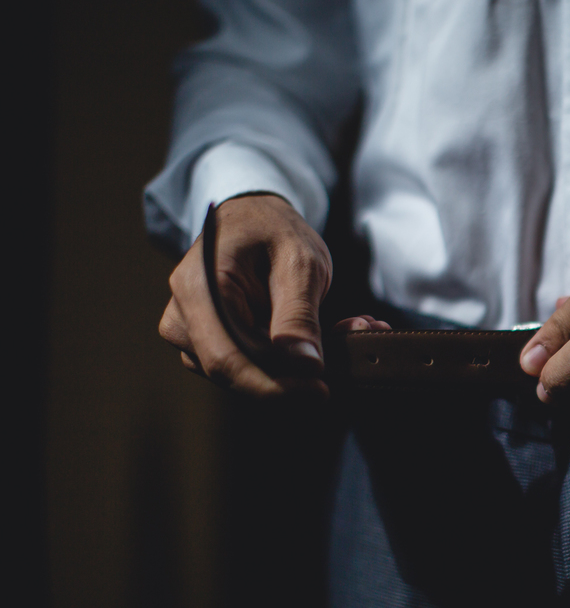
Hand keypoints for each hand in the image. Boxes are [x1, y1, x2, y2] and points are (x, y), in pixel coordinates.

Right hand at [158, 193, 332, 397]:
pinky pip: (248, 365)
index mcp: (198, 289)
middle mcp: (183, 316)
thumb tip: (306, 366)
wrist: (253, 217)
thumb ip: (299, 315)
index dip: (273, 386)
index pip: (226, 359)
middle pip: (236, 372)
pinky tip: (316, 338)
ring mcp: (191, 333)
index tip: (319, 389)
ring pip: (245, 374)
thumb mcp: (299, 263)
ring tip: (342, 330)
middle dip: (294, 373)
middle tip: (348, 346)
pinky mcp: (209, 342)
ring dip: (295, 365)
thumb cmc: (273, 230)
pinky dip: (286, 360)